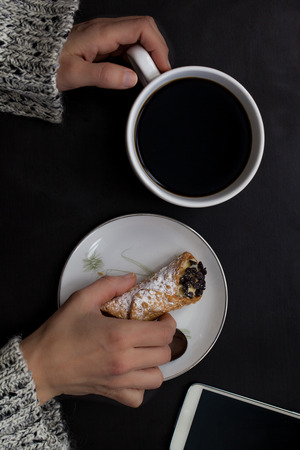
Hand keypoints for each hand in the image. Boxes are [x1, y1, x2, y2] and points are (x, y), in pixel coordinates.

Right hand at [20, 274, 175, 407]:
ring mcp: (119, 380)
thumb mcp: (81, 299)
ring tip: (144, 352)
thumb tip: (131, 279)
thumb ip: (109, 285)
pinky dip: (141, 386)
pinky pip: (139, 396)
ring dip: (155, 363)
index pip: (163, 334)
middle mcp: (124, 360)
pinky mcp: (112, 393)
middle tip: (152, 331)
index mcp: (120, 335)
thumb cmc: (59, 334)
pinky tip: (133, 372)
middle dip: (162, 340)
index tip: (161, 318)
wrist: (40, 365)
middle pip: (164, 354)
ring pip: (157, 377)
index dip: (168, 323)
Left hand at [56, 16, 170, 90]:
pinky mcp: (104, 44)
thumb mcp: (76, 74)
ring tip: (146, 78)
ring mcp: (105, 36)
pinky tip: (135, 74)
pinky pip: (128, 47)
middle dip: (156, 52)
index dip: (158, 46)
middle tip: (155, 76)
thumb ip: (105, 76)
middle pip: (144, 31)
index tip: (162, 67)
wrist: (33, 60)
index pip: (142, 28)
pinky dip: (137, 60)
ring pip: (138, 39)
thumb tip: (131, 78)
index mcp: (101, 32)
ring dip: (147, 57)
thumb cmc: (48, 65)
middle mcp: (106, 29)